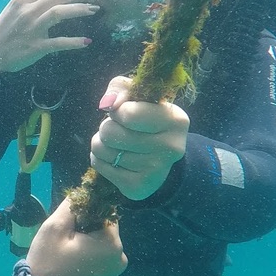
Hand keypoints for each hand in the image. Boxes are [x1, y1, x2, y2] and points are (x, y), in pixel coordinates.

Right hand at [0, 0, 99, 73]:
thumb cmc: (5, 31)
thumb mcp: (17, 9)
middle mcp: (28, 11)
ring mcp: (32, 28)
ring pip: (59, 12)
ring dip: (80, 9)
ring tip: (94, 10)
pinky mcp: (35, 46)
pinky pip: (58, 42)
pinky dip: (74, 42)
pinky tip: (86, 42)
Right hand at [27, 198, 125, 275]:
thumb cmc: (49, 262)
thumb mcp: (55, 227)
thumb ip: (72, 204)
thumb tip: (83, 191)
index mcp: (112, 242)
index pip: (104, 211)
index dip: (87, 209)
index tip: (70, 218)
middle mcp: (121, 255)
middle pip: (105, 225)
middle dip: (87, 224)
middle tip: (66, 234)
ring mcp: (117, 268)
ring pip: (103, 239)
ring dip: (88, 237)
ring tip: (68, 246)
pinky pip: (102, 253)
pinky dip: (90, 250)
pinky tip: (73, 256)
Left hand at [90, 76, 189, 200]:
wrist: (159, 157)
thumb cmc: (145, 118)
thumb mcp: (137, 95)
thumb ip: (120, 88)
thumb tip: (107, 103)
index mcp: (176, 120)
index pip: (129, 114)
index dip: (117, 110)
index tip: (123, 112)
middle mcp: (171, 148)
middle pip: (110, 132)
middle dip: (107, 127)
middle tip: (119, 129)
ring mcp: (156, 171)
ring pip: (101, 149)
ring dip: (102, 142)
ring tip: (117, 143)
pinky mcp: (139, 187)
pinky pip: (99, 165)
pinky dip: (100, 159)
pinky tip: (115, 158)